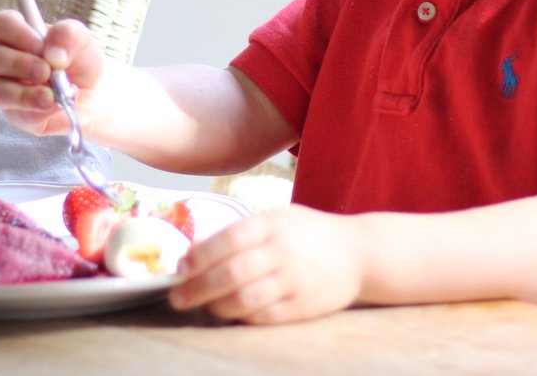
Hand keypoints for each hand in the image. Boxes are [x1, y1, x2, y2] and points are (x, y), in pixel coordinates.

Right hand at [0, 13, 105, 136]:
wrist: (94, 97)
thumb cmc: (80, 63)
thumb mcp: (83, 41)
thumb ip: (69, 35)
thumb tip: (52, 54)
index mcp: (19, 35)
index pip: (1, 24)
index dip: (16, 33)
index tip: (40, 45)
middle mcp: (6, 61)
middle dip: (18, 64)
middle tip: (46, 71)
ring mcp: (7, 90)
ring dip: (24, 93)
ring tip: (51, 95)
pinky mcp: (16, 115)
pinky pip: (16, 114)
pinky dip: (39, 109)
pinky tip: (56, 105)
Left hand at [167, 205, 365, 324]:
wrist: (359, 253)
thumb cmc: (308, 234)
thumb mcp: (278, 219)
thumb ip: (240, 233)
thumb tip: (194, 251)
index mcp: (274, 223)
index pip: (230, 238)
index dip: (201, 254)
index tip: (180, 267)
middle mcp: (283, 251)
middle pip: (232, 272)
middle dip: (198, 287)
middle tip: (177, 298)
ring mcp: (294, 280)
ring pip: (245, 299)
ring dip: (216, 306)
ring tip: (203, 307)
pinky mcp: (303, 307)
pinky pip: (264, 316)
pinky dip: (241, 317)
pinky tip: (231, 313)